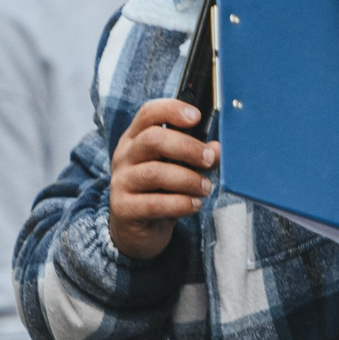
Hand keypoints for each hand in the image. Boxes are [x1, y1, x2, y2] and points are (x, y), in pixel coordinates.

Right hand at [108, 96, 217, 259]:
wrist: (137, 230)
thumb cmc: (159, 191)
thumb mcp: (178, 168)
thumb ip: (197, 156)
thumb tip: (217, 149)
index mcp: (136, 138)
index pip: (148, 113)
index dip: (172, 109)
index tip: (196, 117)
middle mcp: (124, 156)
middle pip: (153, 139)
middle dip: (188, 148)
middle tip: (209, 159)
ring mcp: (121, 182)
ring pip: (155, 173)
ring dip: (188, 179)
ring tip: (205, 188)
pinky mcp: (123, 208)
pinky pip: (154, 204)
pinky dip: (180, 203)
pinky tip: (194, 204)